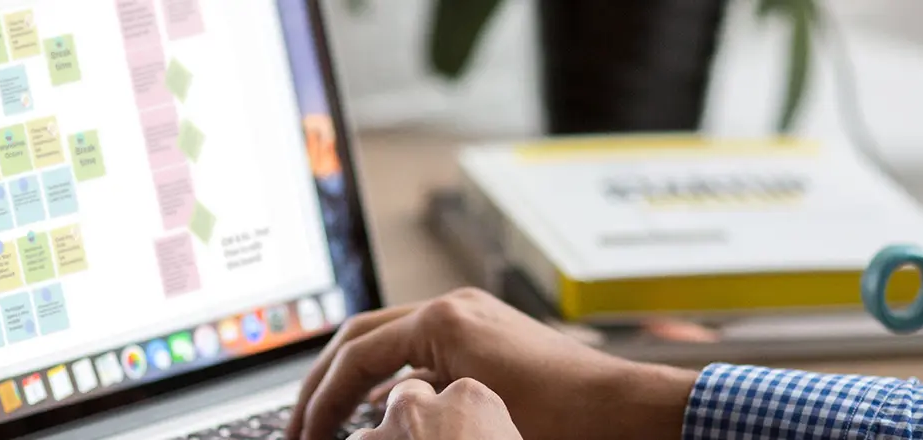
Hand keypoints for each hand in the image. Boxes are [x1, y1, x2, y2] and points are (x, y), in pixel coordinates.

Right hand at [287, 289, 697, 439]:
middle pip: (360, 337)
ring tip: (329, 422)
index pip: (354, 356)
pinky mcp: (486, 335)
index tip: (304, 438)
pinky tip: (382, 412)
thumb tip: (359, 426)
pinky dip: (392, 378)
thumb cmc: (561, 419)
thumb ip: (404, 414)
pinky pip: (421, 350)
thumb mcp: (467, 419)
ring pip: (388, 340)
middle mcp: (453, 308)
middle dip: (323, 383)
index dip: (319, 402)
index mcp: (441, 321)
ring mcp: (471, 317)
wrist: (622, 411)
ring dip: (354, 379)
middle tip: (300, 428)